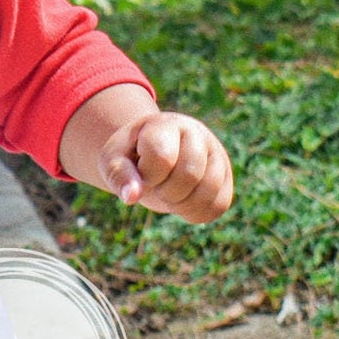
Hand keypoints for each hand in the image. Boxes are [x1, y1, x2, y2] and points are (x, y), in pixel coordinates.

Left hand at [99, 110, 232, 223]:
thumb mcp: (113, 160)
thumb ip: (118, 175)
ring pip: (210, 190)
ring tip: (168, 197)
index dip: (148, 176)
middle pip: (190, 174)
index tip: (141, 174)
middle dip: (166, 192)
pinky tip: (182, 206)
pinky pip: (220, 205)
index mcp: (165, 124)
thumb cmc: (130, 156)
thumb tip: (131, 197)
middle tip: (156, 187)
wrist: (151, 152)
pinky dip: (198, 214)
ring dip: (182, 206)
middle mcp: (196, 133)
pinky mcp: (225, 175)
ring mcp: (215, 152)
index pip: (163, 156)